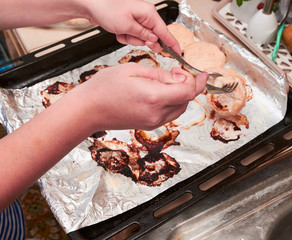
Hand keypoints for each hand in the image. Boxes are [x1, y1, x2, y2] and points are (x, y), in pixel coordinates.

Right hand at [73, 63, 207, 130]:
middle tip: (177, 72)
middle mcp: (156, 113)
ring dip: (180, 94)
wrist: (88, 110)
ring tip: (167, 81)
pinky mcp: (148, 125)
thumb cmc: (104, 88)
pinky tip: (161, 92)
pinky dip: (171, 102)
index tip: (203, 74)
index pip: (188, 91)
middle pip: (186, 101)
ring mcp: (152, 122)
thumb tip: (179, 77)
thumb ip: (160, 74)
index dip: (198, 82)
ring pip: (179, 108)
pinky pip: (168, 114)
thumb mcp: (133, 70)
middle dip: (188, 85)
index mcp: (154, 97)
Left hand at [84, 0, 180, 53]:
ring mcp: (137, 20)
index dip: (172, 44)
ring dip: (130, 39)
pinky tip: (118, 31)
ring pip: (141, 39)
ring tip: (121, 31)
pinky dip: (124, 37)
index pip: (165, 32)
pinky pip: (132, 37)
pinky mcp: (130, 24)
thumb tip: (154, 41)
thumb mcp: (127, 25)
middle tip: (132, 36)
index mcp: (149, 13)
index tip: (178, 53)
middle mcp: (145, 16)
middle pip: (153, 37)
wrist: (91, 4)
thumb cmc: (106, 8)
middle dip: (141, 40)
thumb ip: (143, 35)